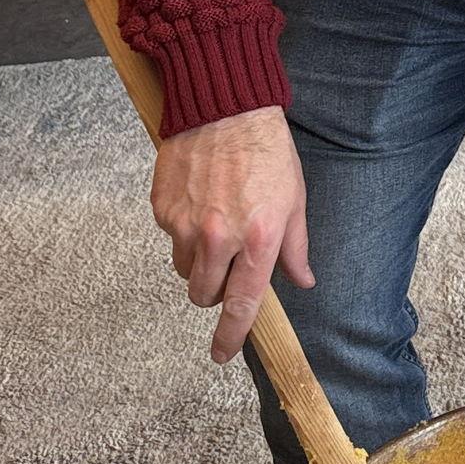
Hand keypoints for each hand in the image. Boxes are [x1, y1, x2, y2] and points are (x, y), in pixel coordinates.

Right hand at [151, 105, 311, 363]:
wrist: (225, 110)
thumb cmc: (267, 153)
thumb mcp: (294, 199)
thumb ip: (295, 247)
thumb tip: (302, 281)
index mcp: (258, 239)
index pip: (242, 303)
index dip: (231, 335)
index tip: (221, 353)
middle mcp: (218, 237)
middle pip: (204, 294)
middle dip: (214, 289)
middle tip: (229, 263)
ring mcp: (185, 224)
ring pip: (184, 269)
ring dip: (198, 261)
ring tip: (217, 224)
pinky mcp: (162, 209)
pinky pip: (170, 238)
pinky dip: (183, 230)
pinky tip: (200, 202)